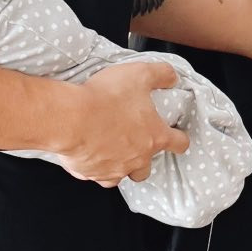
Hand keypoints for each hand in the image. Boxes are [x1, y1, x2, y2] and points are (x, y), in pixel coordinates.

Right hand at [58, 61, 189, 186]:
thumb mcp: (140, 74)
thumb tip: (172, 77)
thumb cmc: (104, 98)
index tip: (177, 136)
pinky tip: (91, 156)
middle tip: (136, 144)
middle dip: (145, 158)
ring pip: (122, 176)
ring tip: (112, 152)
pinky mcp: (91, 173)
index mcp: (154, 136)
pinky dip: (97, 169)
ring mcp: (114, 169)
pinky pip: (98, 176)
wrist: (71, 118)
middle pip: (148, 168)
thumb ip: (161, 74)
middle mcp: (137, 158)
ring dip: (120, 166)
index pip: (179, 143)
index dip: (180, 139)